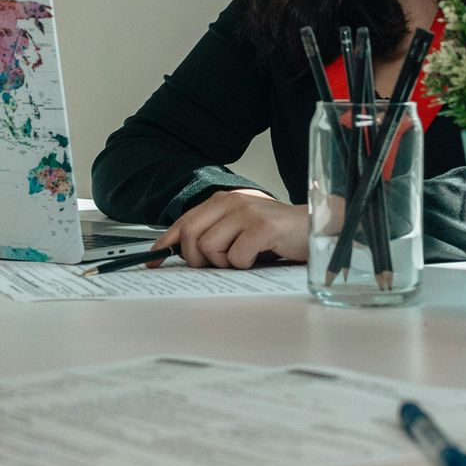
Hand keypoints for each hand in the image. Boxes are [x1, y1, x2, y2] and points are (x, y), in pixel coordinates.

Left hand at [155, 189, 309, 267]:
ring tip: (244, 256)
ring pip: (210, 249)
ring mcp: (246, 212)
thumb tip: (182, 254)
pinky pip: (236, 257)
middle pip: (191, 237)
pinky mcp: (262, 227)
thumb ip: (212, 234)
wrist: (313, 228)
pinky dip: (245, 265)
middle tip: (217, 264)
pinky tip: (259, 256)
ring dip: (225, 262)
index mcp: (221, 201)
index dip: (165, 244)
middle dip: (198, 259)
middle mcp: (231, 202)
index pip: (183, 222)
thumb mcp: (238, 230)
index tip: (152, 261)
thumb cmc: (273, 234)